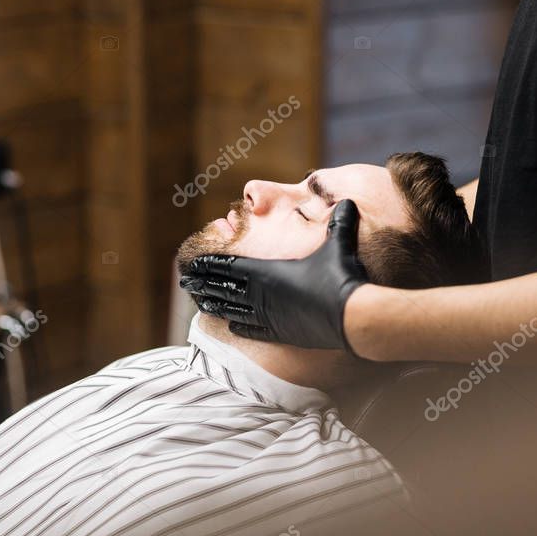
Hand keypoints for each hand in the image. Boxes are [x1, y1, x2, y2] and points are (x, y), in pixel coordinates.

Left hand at [180, 199, 368, 349]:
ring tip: (201, 305)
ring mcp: (269, 316)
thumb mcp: (338, 245)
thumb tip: (349, 202)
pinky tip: (232, 327)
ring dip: (215, 306)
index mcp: (266, 271)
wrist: (351, 317)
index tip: (191, 265)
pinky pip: (253, 330)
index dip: (208, 265)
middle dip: (203, 284)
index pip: (228, 266)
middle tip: (185, 285)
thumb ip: (340, 223)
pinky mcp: (280, 333)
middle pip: (223, 289)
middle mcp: (261, 295)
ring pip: (233, 311)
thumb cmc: (340, 278)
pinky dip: (240, 327)